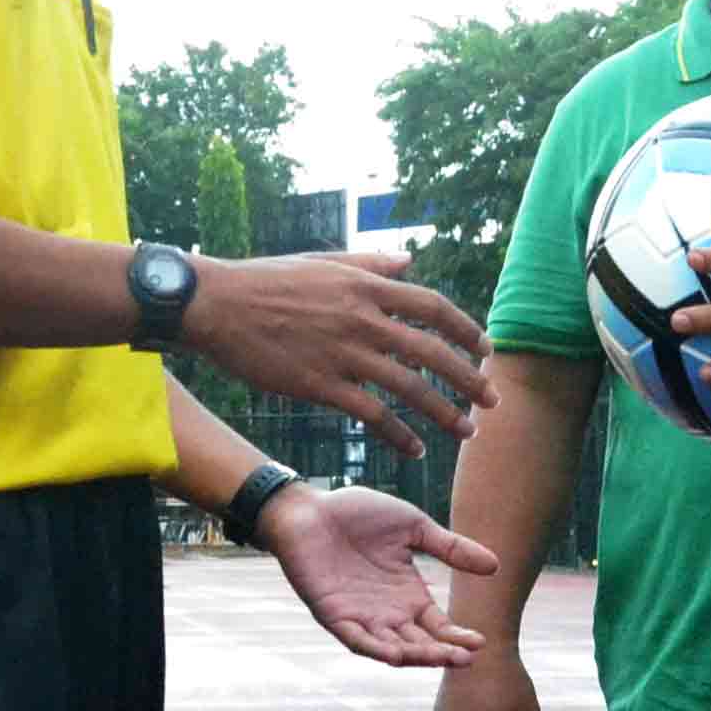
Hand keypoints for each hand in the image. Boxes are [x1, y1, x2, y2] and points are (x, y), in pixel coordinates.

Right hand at [183, 251, 495, 456]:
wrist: (217, 306)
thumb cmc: (267, 280)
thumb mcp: (323, 261)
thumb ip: (370, 264)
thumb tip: (409, 262)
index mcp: (366, 285)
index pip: (433, 307)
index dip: (466, 330)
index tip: (485, 349)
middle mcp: (363, 319)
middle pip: (433, 352)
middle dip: (469, 379)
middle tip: (492, 399)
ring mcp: (344, 354)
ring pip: (410, 388)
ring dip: (445, 413)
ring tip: (466, 432)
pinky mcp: (322, 386)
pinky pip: (373, 415)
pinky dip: (400, 434)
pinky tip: (414, 449)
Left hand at [261, 479, 497, 668]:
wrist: (310, 508)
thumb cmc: (358, 514)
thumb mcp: (414, 527)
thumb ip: (450, 547)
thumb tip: (495, 565)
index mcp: (408, 595)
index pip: (438, 626)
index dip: (457, 637)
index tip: (480, 641)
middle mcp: (387, 613)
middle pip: (420, 643)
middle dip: (442, 653)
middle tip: (467, 659)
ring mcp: (360, 617)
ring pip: (392, 648)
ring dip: (416, 656)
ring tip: (440, 658)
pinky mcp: (333, 615)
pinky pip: (356, 639)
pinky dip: (374, 648)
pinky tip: (394, 654)